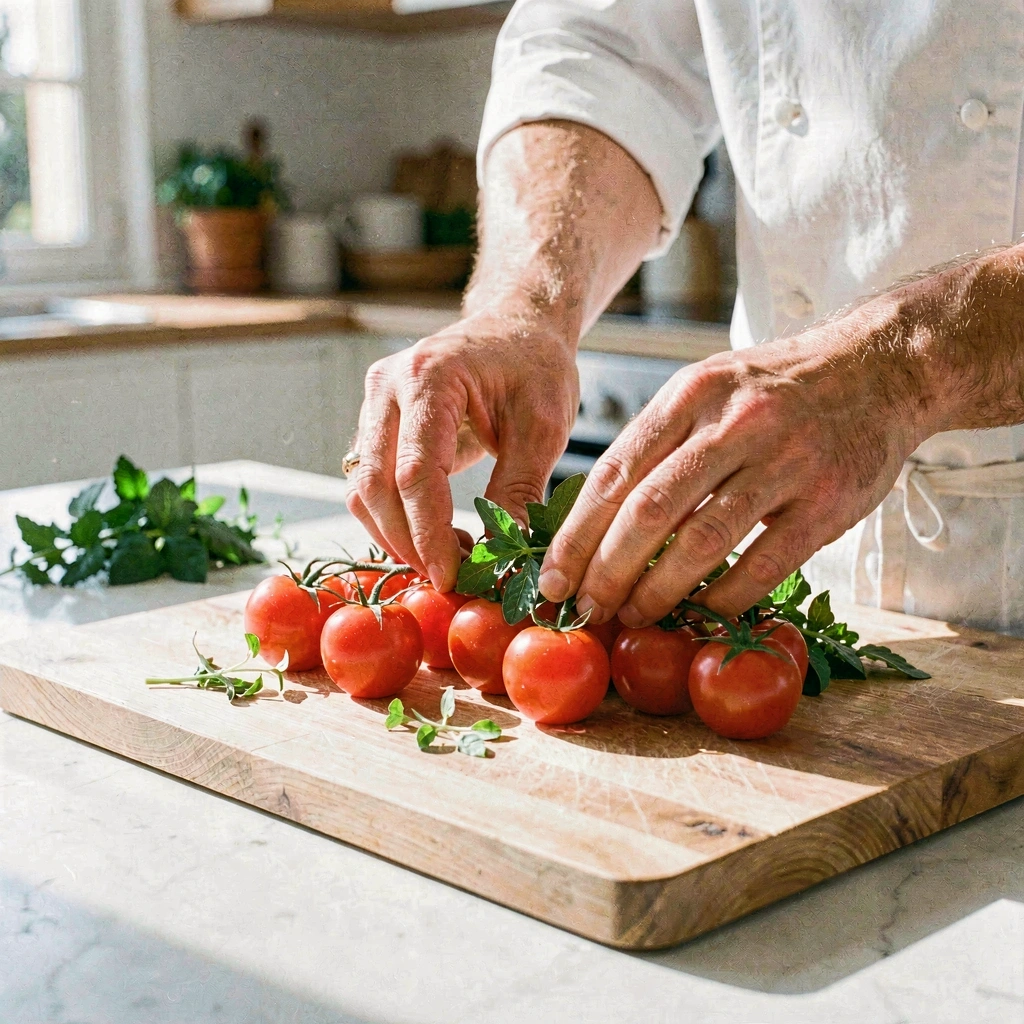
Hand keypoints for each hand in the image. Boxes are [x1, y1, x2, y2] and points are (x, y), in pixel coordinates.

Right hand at [347, 306, 578, 589]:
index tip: (452, 575)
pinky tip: (432, 540)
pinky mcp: (375, 423)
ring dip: (396, 535)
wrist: (517, 327)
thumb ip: (520, 489)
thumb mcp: (544, 426)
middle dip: (408, 542)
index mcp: (430, 377)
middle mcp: (387, 386)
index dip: (430, 533)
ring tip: (447, 561)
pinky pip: (369, 482)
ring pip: (362, 489)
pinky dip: (393, 519)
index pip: (416, 472)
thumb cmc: (535, 367)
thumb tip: (505, 556)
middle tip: (449, 579)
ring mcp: (374, 403)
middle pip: (375, 485)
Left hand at [537, 306, 933, 623]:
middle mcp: (732, 424)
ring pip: (701, 541)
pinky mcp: (825, 502)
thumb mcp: (706, 388)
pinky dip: (723, 598)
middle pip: (648, 512)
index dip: (576, 536)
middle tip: (586, 608)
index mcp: (689, 395)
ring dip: (657, 591)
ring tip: (633, 617)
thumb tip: (594, 520)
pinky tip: (698, 615)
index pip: (614, 474)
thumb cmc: (773, 389)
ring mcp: (783, 462)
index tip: (552, 579)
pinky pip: (763, 564)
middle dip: (606, 571)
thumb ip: (656, 443)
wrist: (877, 368)